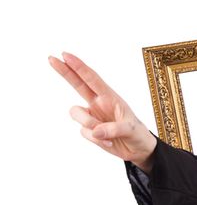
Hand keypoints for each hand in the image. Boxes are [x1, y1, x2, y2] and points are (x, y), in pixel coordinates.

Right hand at [50, 53, 157, 170]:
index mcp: (110, 97)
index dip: (79, 67)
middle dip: (64, 71)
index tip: (65, 55)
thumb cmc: (138, 134)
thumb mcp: (131, 130)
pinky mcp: (89, 130)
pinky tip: (109, 142)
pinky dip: (96, 140)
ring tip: (107, 135)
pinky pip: (84, 132)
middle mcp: (98, 103)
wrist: (137, 150)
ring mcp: (92, 116)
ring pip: (77, 114)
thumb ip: (114, 129)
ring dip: (89, 124)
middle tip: (51, 58)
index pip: (92, 79)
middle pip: (77, 84)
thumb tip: (96, 132)